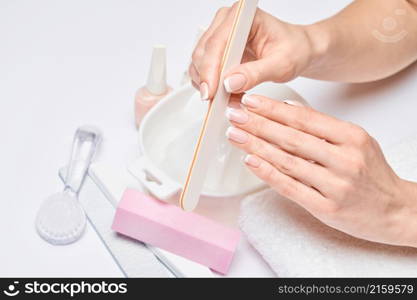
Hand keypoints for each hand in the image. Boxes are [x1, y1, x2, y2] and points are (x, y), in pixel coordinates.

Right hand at [189, 3, 321, 99]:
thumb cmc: (293, 50)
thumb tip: (230, 83)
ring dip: (207, 83)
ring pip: (199, 61)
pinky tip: (222, 93)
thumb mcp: (281, 64)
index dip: (210, 69)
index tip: (211, 92)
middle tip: (215, 101)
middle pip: (203, 52)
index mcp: (244, 16)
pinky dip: (209, 84)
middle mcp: (228, 22)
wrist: (297, 51)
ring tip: (222, 99)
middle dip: (207, 79)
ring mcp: (220, 35)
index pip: (218, 42)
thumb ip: (256, 73)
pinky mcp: (218, 50)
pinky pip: (203, 68)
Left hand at [226, 95, 416, 247]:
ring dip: (257, 146)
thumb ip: (324, 127)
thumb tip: (289, 109)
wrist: (395, 211)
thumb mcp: (356, 141)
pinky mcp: (327, 208)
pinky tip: (251, 161)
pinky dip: (268, 173)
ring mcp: (336, 185)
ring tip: (235, 135)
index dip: (274, 109)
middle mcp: (345, 159)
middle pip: (292, 138)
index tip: (251, 101)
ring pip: (288, 161)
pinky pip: (291, 188)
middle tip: (234, 115)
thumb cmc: (372, 175)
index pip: (305, 118)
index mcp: (352, 137)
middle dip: (258, 124)